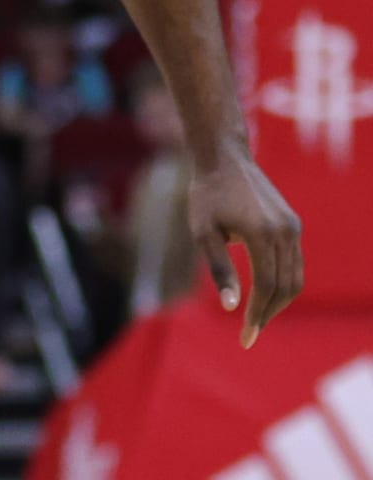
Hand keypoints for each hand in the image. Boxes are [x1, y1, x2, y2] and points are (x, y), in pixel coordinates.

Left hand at [188, 142, 302, 347]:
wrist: (223, 160)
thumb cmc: (206, 195)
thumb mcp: (203, 232)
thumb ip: (219, 269)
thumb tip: (231, 307)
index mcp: (261, 233)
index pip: (266, 286)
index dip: (258, 315)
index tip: (246, 337)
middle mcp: (284, 231)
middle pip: (285, 286)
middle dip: (269, 313)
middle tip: (250, 332)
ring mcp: (291, 227)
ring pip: (295, 277)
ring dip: (278, 301)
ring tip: (257, 317)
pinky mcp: (292, 224)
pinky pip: (294, 262)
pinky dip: (283, 282)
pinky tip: (264, 293)